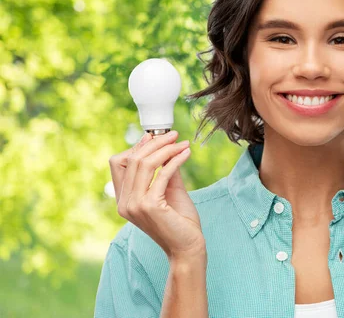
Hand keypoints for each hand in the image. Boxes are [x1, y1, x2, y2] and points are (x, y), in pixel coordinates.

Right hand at [108, 130, 205, 261]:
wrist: (187, 248)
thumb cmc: (180, 221)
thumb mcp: (169, 190)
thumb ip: (164, 170)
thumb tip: (166, 147)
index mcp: (124, 200)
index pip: (118, 163)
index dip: (136, 146)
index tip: (155, 136)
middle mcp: (124, 202)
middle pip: (132, 159)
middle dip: (154, 143)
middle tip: (173, 135)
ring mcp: (135, 205)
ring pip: (145, 163)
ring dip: (165, 148)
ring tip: (181, 143)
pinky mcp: (150, 206)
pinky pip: (162, 173)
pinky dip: (175, 160)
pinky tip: (185, 154)